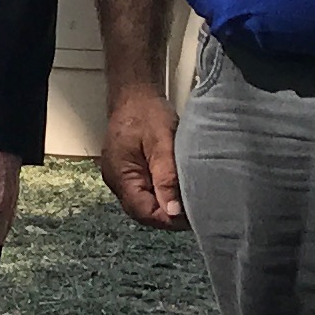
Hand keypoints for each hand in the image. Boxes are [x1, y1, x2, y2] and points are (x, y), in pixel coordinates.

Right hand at [100, 82, 187, 231]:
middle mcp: (117, 182)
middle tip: (197, 209)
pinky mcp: (129, 173)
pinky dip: (162, 194)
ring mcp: (122, 178)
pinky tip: (178, 189)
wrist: (134, 95)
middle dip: (169, 215)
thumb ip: (166, 177)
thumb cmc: (146, 113)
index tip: (193, 216)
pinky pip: (145, 192)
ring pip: (145, 204)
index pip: (143, 212)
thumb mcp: (161, 143)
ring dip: (167, 205)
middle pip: (143, 212)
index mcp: (120, 176)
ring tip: (190, 199)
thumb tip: (173, 211)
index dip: (168, 219)